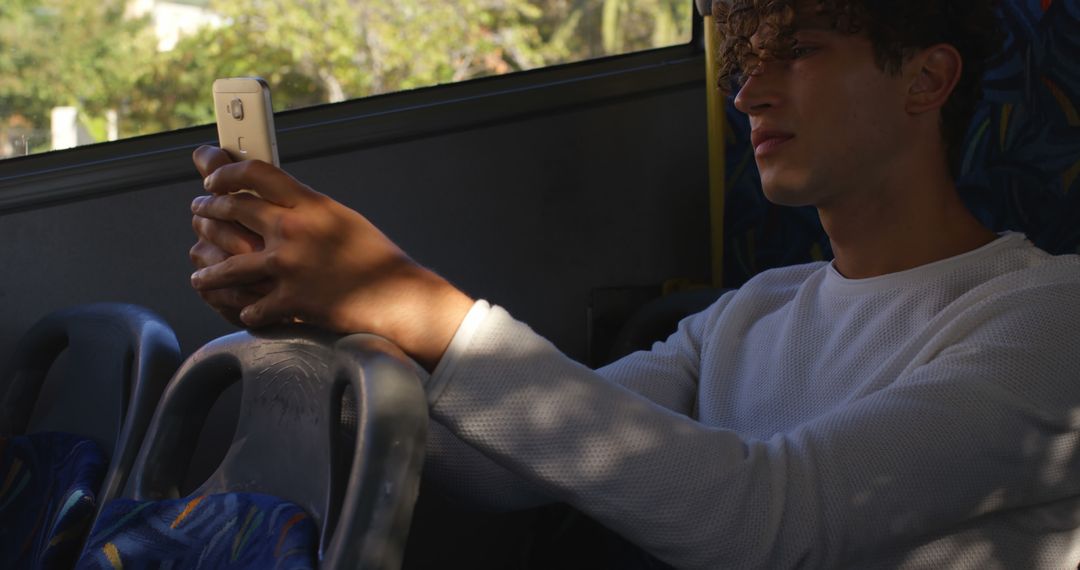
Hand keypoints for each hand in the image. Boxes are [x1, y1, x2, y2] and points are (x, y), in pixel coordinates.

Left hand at [189, 145, 473, 369]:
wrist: (397, 296)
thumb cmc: (375, 258)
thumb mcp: (343, 218)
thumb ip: (308, 208)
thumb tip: (280, 200)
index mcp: (310, 204)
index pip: (256, 172)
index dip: (226, 171)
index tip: (212, 177)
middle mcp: (294, 229)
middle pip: (233, 209)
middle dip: (208, 210)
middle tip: (199, 213)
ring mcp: (289, 266)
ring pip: (227, 264)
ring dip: (208, 272)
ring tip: (200, 275)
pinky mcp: (290, 300)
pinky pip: (251, 307)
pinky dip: (246, 311)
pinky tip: (244, 311)